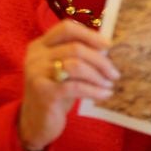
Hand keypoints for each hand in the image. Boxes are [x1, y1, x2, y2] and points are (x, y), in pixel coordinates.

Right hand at [18, 20, 119, 150]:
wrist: (36, 122)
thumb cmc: (56, 92)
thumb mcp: (64, 70)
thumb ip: (78, 55)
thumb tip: (106, 46)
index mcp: (40, 45)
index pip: (66, 28)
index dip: (89, 34)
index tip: (108, 45)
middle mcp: (36, 56)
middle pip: (75, 48)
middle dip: (100, 60)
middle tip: (114, 73)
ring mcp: (37, 74)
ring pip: (76, 66)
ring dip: (98, 75)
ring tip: (109, 84)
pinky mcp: (44, 93)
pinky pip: (76, 87)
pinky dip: (95, 90)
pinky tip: (105, 95)